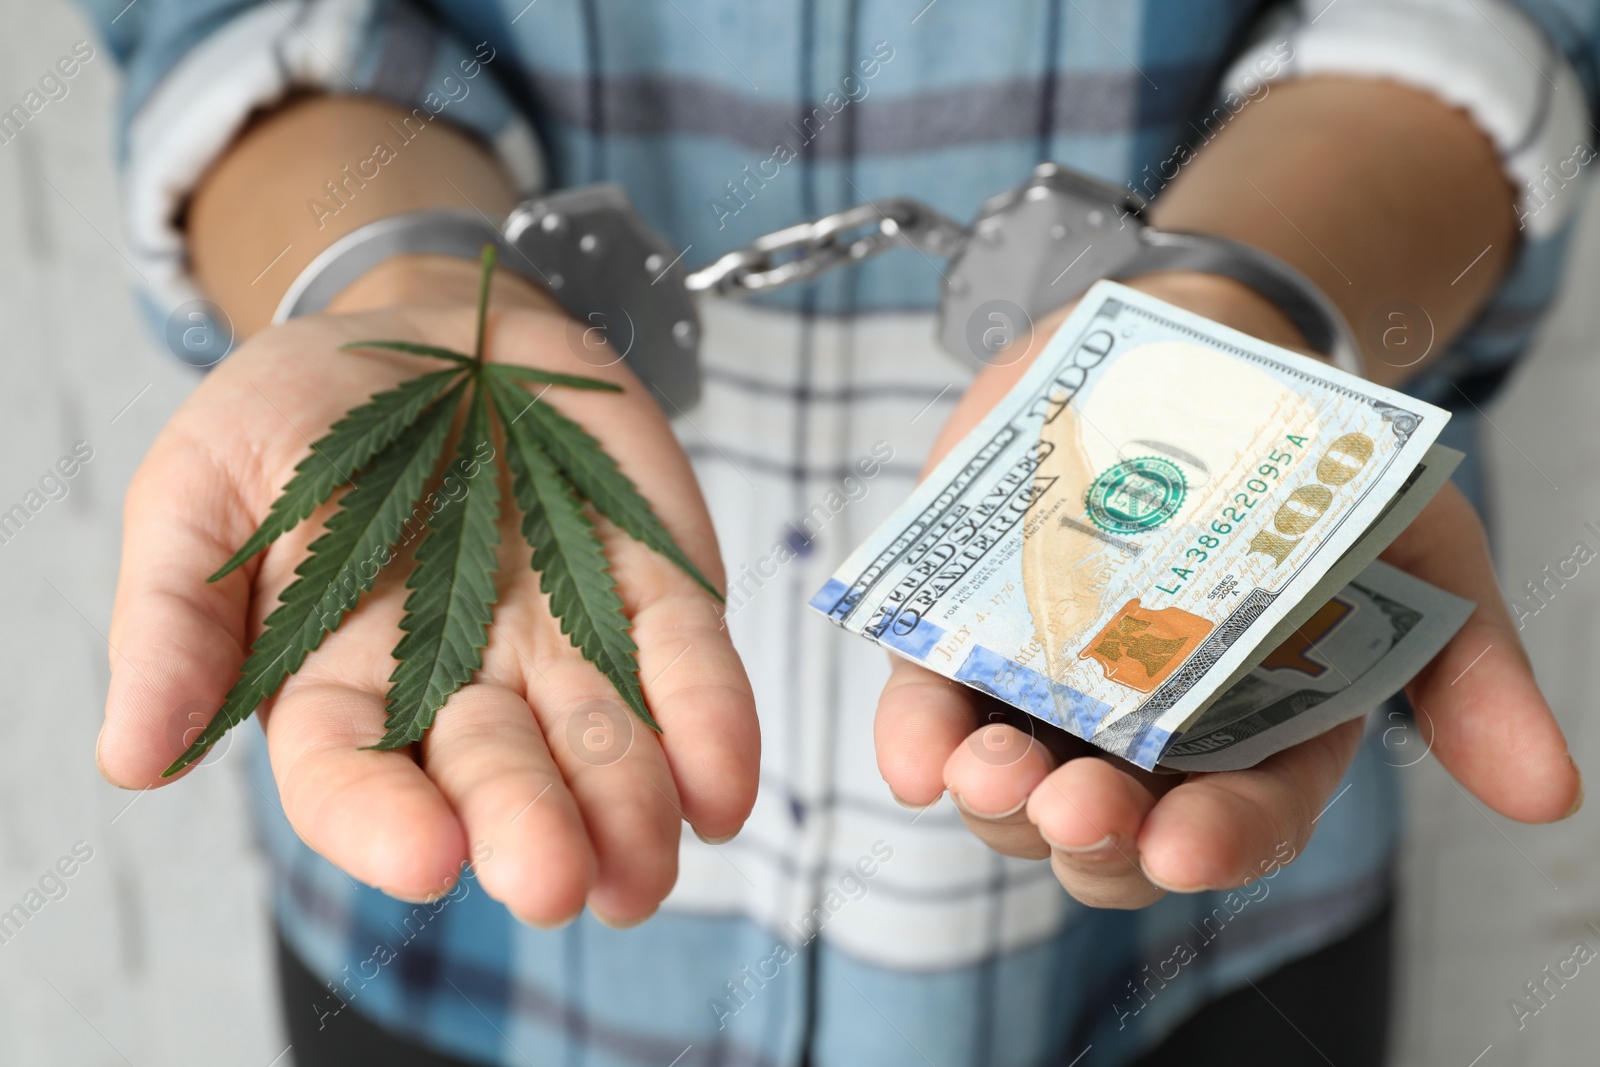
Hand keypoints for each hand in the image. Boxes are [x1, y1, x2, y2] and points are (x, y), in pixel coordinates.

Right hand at [97, 256, 758, 926]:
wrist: (431, 328)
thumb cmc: (301, 414)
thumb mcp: (203, 481)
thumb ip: (175, 615)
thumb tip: (132, 761)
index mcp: (338, 678)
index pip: (352, 775)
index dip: (384, 822)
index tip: (428, 857)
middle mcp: (459, 680)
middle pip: (494, 772)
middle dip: (529, 828)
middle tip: (559, 884)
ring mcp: (563, 638)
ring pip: (602, 739)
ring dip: (631, 806)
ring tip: (651, 867)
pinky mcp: (649, 584)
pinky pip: (685, 657)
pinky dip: (710, 722)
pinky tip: (726, 791)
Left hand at [874, 273, 1580, 909]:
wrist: (1193, 349)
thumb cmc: (1309, 458)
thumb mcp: (1408, 542)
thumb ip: (1464, 667)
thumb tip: (1548, 793)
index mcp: (1257, 733)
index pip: (1242, 819)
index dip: (1215, 844)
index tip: (1181, 846)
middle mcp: (1147, 733)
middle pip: (1115, 831)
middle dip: (1090, 833)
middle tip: (1072, 803)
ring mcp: (1050, 687)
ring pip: (1016, 787)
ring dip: (995, 797)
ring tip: (989, 767)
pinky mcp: (969, 630)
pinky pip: (932, 703)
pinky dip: (915, 736)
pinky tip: (912, 754)